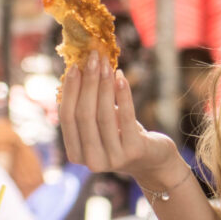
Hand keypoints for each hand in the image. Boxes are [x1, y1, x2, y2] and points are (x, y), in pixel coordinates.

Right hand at [59, 51, 179, 183]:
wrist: (153, 161)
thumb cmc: (122, 136)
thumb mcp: (100, 124)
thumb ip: (88, 105)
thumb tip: (82, 67)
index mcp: (76, 154)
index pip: (67, 118)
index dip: (70, 90)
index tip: (75, 66)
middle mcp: (91, 160)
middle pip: (83, 115)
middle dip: (88, 83)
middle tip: (93, 58)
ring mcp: (113, 158)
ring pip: (103, 115)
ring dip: (104, 85)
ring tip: (107, 64)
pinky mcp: (134, 151)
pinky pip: (126, 117)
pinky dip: (123, 94)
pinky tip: (121, 77)